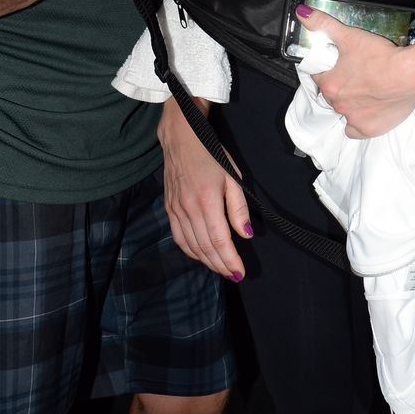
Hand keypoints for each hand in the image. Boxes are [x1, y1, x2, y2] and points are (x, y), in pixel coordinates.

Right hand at [158, 97, 251, 278]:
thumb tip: (246, 234)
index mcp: (207, 201)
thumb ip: (239, 207)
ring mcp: (176, 210)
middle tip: (233, 274)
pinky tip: (201, 255)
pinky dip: (190, 251)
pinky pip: (179, 237)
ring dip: (207, 261)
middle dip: (221, 265)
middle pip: (205, 248)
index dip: (230, 260)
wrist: (181, 138)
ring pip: (191, 246)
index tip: (240, 272)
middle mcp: (189, 209)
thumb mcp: (233, 176)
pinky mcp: (169, 209)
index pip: (220, 240)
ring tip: (221, 269)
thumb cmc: (211, 154)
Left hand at [297, 5, 414, 137]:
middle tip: (355, 75)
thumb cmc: (381, 56)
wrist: (412, 74)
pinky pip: (355, 130)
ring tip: (365, 90)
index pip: (318, 76)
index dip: (326, 68)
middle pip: (331, 94)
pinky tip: (366, 111)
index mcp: (329, 84)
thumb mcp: (350, 35)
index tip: (337, 65)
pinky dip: (358, 122)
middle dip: (339, 85)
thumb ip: (323, 24)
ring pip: (343, 111)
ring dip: (349, 102)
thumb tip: (302, 14)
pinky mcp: (369, 129)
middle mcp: (338, 104)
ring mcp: (353, 118)